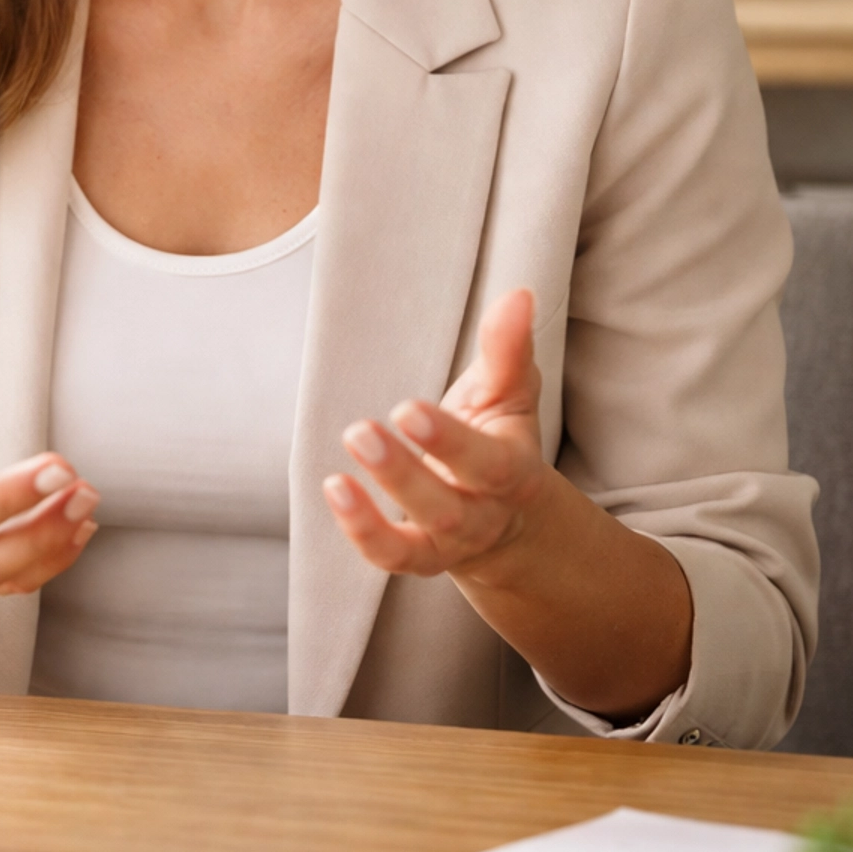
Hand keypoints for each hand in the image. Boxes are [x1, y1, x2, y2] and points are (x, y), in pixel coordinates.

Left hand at [323, 288, 554, 582]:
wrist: (510, 517)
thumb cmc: (500, 437)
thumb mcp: (509, 392)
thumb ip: (509, 348)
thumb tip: (518, 294)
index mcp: (514, 473)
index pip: (488, 465)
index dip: (448, 442)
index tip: (407, 409)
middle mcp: (483, 515)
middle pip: (446, 508)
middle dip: (402, 475)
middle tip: (360, 431)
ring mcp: (450, 543)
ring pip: (416, 541)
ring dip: (372, 512)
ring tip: (340, 466)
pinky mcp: (419, 557)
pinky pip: (390, 556)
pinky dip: (361, 530)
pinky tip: (334, 488)